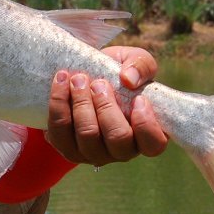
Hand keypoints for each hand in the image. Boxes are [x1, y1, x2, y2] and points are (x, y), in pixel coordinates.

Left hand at [45, 46, 167, 166]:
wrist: (84, 75)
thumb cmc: (117, 73)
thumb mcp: (135, 60)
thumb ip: (141, 65)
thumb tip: (128, 79)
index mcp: (144, 135)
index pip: (153, 145)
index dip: (146, 124)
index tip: (138, 98)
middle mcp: (120, 151)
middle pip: (117, 139)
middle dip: (106, 107)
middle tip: (99, 83)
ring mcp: (92, 153)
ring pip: (87, 135)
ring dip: (82, 103)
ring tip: (78, 79)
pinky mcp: (66, 147)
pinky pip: (59, 131)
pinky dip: (59, 103)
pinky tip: (61, 81)